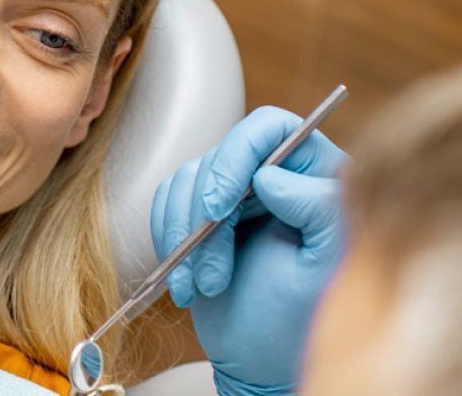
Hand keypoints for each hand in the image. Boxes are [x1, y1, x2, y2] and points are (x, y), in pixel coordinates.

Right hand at [149, 106, 347, 393]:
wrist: (263, 362)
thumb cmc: (303, 322)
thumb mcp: (325, 268)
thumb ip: (318, 209)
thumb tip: (271, 175)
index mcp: (316, 177)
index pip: (269, 128)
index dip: (237, 155)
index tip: (218, 207)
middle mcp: (274, 176)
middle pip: (219, 157)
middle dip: (203, 217)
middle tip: (211, 272)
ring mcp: (234, 195)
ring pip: (186, 181)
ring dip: (182, 236)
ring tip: (201, 286)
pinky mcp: (201, 216)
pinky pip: (167, 202)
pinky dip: (166, 238)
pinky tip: (185, 279)